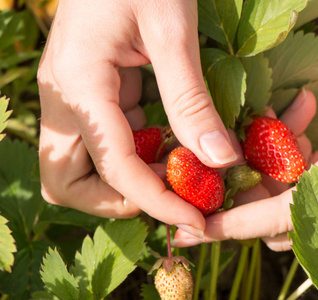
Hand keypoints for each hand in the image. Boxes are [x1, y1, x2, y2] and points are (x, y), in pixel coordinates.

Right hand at [38, 0, 238, 236]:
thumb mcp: (171, 31)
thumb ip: (190, 99)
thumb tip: (219, 160)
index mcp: (79, 83)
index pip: (113, 168)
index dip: (156, 202)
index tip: (196, 220)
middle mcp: (65, 97)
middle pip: (66, 182)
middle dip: (117, 200)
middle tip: (172, 194)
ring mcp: (73, 96)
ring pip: (80, 167)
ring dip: (127, 181)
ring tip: (178, 171)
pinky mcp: (91, 92)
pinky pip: (105, 141)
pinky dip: (136, 154)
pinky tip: (171, 143)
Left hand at [173, 3, 317, 249]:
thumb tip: (313, 196)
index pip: (289, 219)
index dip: (241, 225)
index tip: (200, 227)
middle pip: (284, 211)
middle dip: (252, 186)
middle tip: (234, 152)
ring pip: (293, 186)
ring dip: (274, 157)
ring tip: (280, 116)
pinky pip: (309, 165)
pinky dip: (293, 146)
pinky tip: (300, 115)